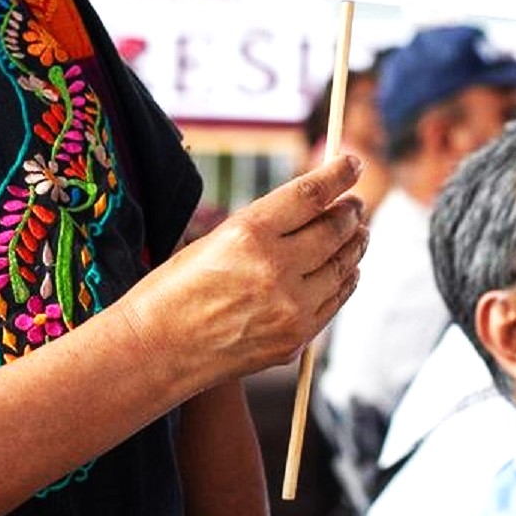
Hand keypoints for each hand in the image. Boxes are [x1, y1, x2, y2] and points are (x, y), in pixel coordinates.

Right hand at [118, 154, 368, 390]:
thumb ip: (265, 226)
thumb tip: (313, 207)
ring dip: (355, 244)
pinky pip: (335, 301)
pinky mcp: (295, 339)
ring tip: (358, 233)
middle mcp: (274, 268)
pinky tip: (347, 271)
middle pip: (334, 229)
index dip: (339, 174)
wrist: (156, 351)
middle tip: (355, 203)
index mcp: (247, 234)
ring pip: (343, 266)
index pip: (311, 194)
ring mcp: (289, 308)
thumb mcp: (214, 240)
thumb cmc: (175, 290)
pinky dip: (346, 280)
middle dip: (350, 211)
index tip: (352, 163)